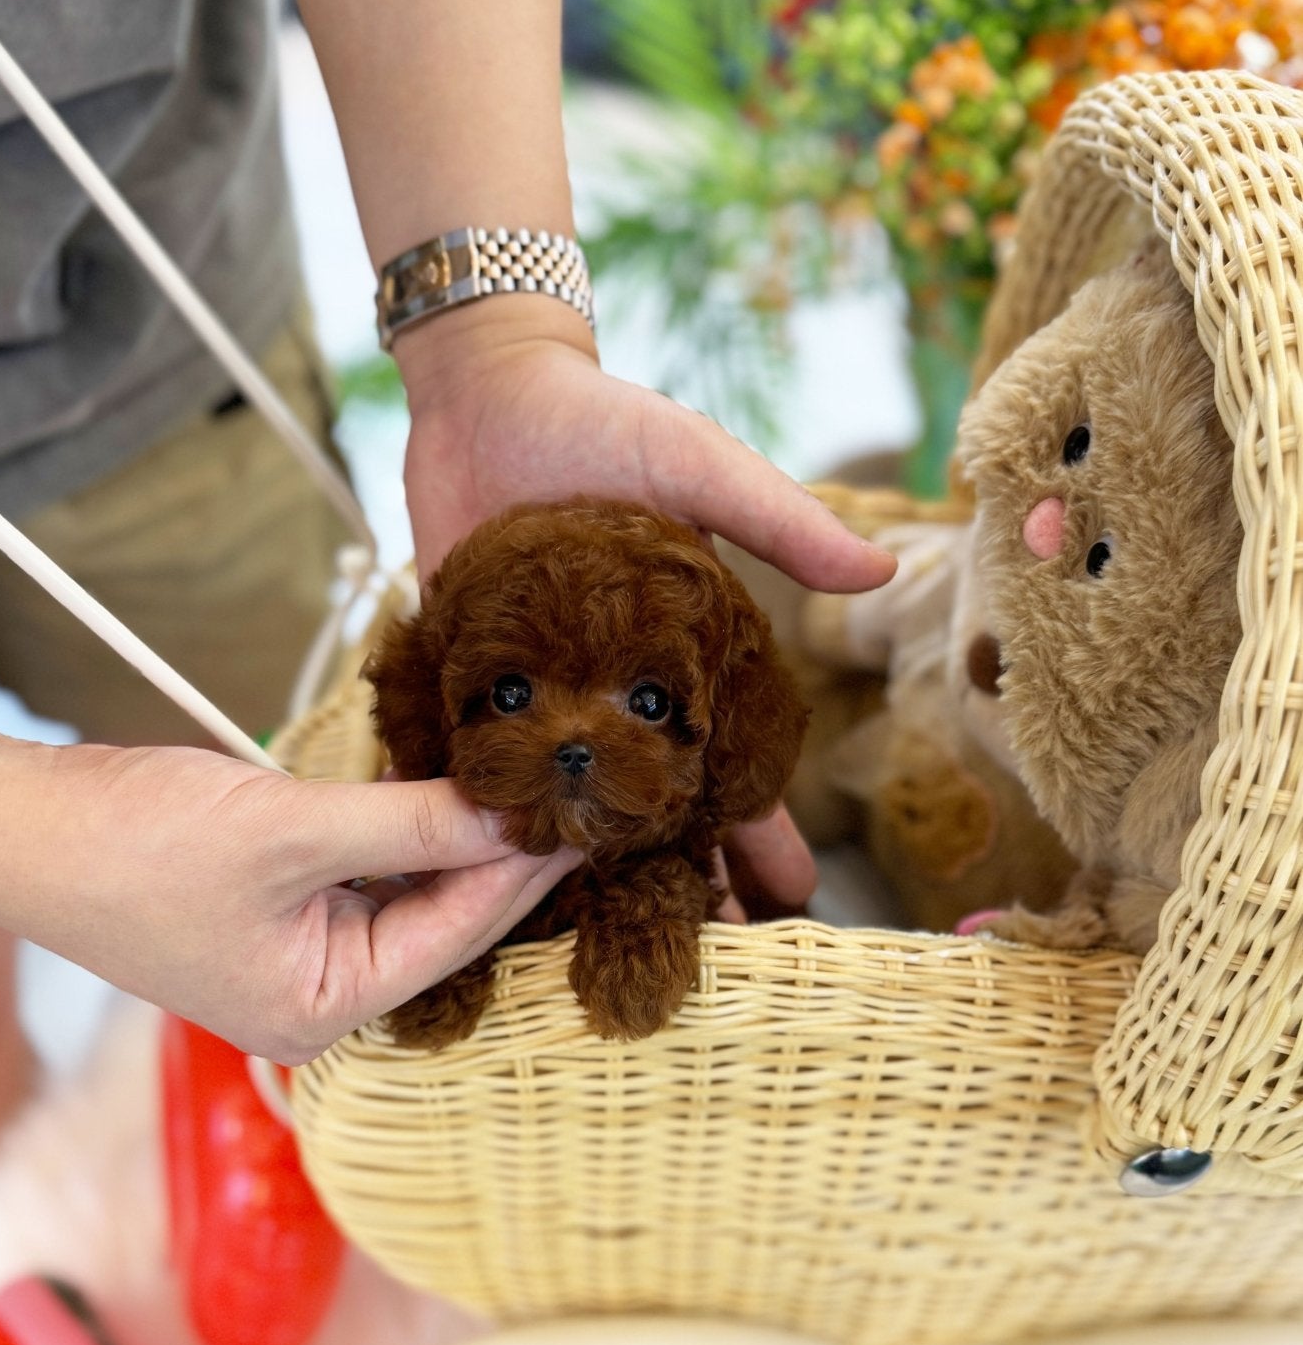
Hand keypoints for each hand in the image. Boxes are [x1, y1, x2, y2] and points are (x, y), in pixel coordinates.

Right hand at [0, 743, 578, 1063]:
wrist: (17, 827)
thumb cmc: (134, 846)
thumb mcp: (293, 828)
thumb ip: (411, 822)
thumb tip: (511, 809)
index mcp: (322, 1010)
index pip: (457, 933)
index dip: (523, 866)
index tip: (584, 810)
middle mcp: (318, 998)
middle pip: (442, 922)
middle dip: (499, 856)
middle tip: (574, 791)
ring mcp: (295, 956)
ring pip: (408, 894)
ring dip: (456, 837)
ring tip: (528, 781)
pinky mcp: (275, 910)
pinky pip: (367, 874)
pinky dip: (405, 831)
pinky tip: (450, 785)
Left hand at [396, 301, 893, 907]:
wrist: (486, 393)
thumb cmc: (604, 421)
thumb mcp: (698, 467)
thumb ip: (777, 522)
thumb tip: (880, 572)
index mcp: (679, 658)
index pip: (730, 761)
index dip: (760, 827)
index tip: (792, 897)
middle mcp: (610, 691)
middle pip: (650, 808)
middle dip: (677, 879)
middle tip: (701, 951)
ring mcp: (535, 696)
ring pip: (565, 806)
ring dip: (579, 874)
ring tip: (590, 948)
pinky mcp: (463, 682)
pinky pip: (474, 765)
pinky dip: (479, 819)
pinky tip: (478, 882)